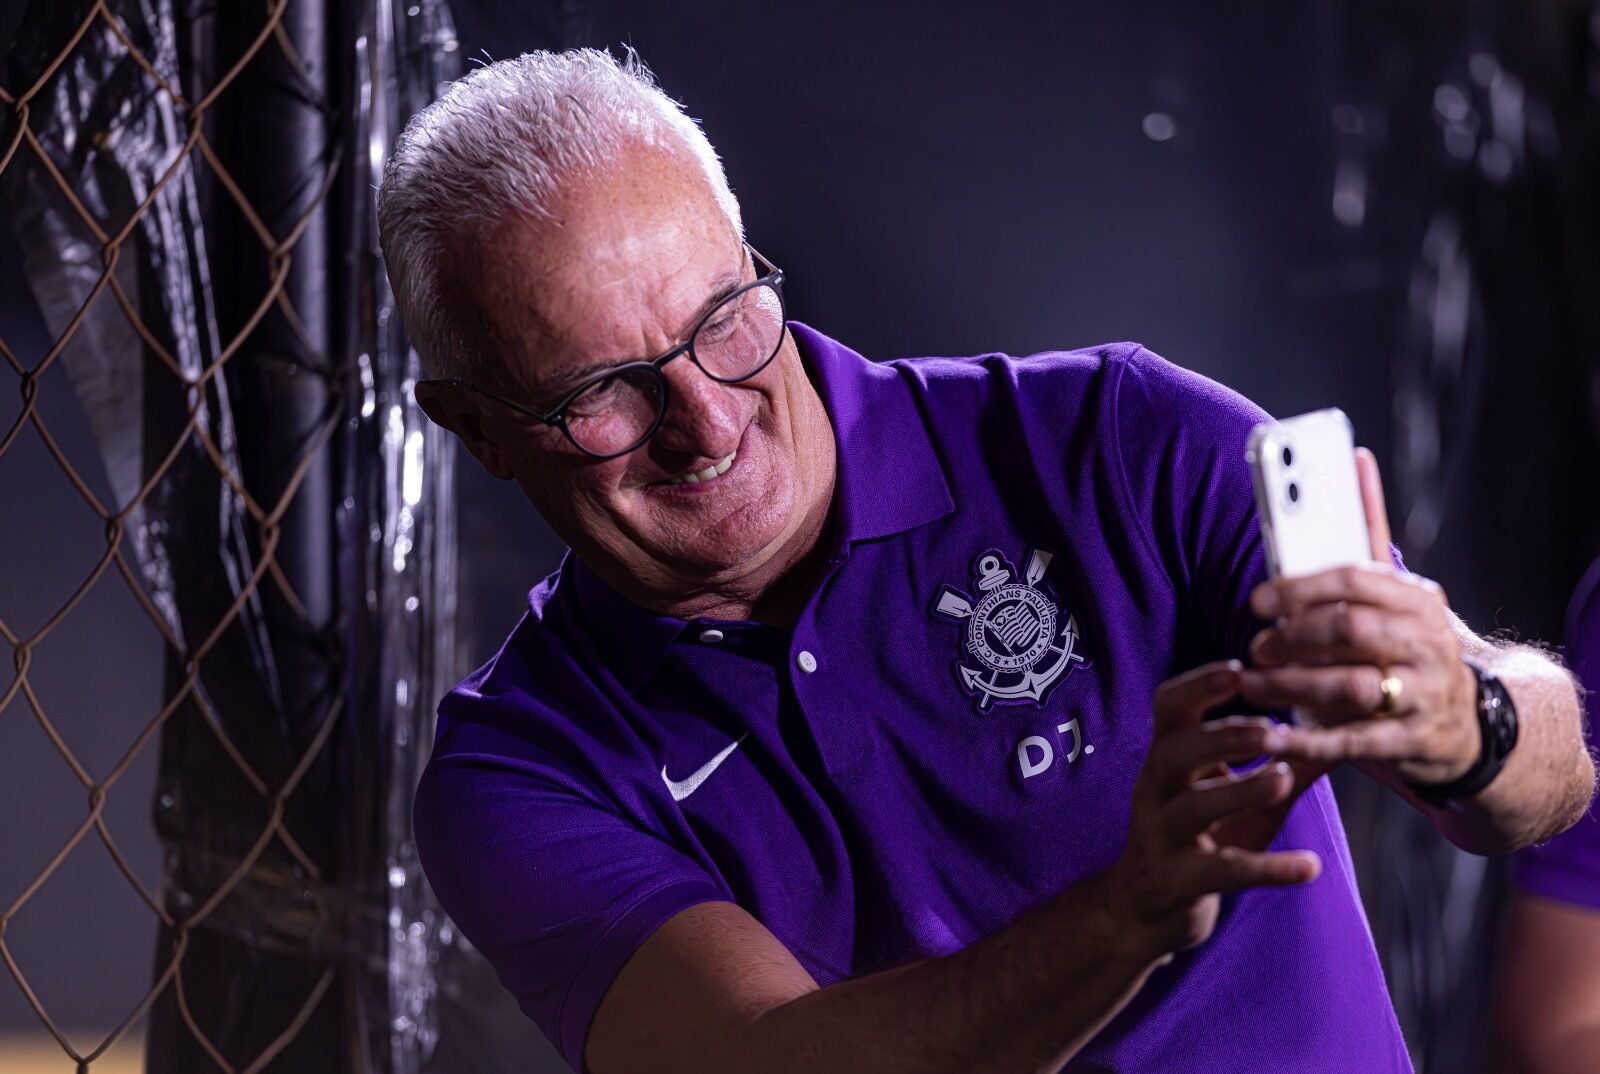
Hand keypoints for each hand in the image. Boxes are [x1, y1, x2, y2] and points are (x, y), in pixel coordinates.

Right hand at [1106, 661, 1321, 964]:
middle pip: (1174, 752)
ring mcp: (1161, 837)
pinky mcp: (1177, 882)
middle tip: (1271, 728)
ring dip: (1238, 790)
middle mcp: (1155, 791)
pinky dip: (1267, 868)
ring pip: (1192, 807)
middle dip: (1222, 737)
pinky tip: (1310, 866)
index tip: (1240, 671)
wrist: (1146, 909)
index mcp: (1167, 759)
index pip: (1168, 708)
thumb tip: (1345, 724)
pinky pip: (1221, 871)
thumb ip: (1285, 763)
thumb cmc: (1203, 839)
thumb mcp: (1242, 797)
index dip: (1197, 685)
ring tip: (1283, 780)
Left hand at [1238, 449, 1480, 786]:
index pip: (1354, 581)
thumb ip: (1369, 533)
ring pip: (1351, 686)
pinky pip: (1354, 742)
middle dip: (1295, 638)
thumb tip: (1354, 458)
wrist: (1473, 722)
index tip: (1257, 599)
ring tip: (1253, 685)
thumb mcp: (1399, 593)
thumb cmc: (1415, 646)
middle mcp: (1426, 642)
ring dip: (1293, 687)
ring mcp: (1425, 693)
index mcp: (1417, 599)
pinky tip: (1273, 740)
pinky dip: (1308, 742)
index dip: (1300, 589)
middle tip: (1256, 646)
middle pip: (1351, 631)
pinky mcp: (1414, 741)